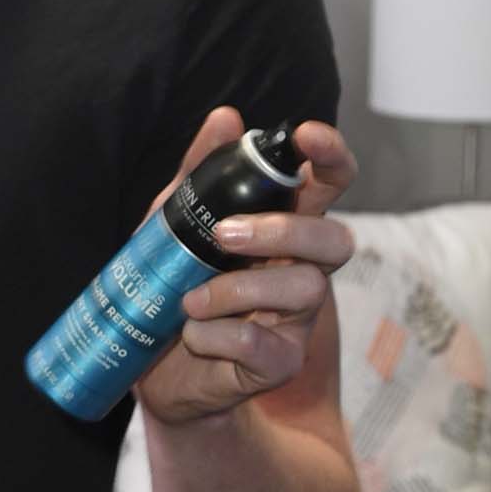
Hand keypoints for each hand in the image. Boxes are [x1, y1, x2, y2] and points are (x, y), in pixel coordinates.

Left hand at [135, 108, 354, 428]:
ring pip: (304, 289)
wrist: (154, 374)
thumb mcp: (173, 225)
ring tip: (189, 300)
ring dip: (236, 289)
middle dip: (283, 231)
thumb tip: (226, 117)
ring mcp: (296, 319)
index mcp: (283, 230)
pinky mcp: (279, 363)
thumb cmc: (174, 290)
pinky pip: (264, 342)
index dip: (331, 157)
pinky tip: (193, 333)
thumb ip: (199, 175)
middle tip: (222, 235)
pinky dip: (220, 334)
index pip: (328, 186)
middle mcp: (300, 270)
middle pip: (336, 239)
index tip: (306, 136)